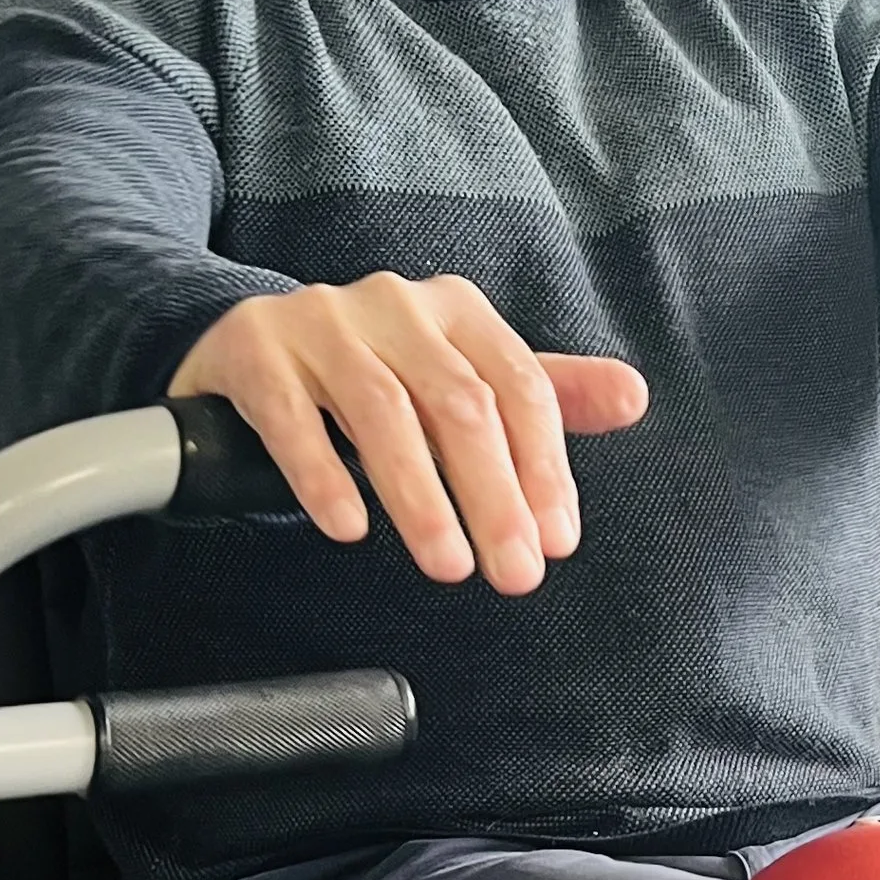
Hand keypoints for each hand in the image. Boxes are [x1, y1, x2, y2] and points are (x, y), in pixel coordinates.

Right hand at [168, 274, 647, 592]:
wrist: (245, 346)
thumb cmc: (372, 373)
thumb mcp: (460, 376)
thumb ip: (546, 391)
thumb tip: (634, 396)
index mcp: (455, 309)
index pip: (518, 386)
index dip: (544, 467)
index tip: (556, 542)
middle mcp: (393, 304)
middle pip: (459, 403)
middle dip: (494, 497)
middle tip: (513, 574)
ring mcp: (319, 322)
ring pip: (382, 411)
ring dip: (420, 497)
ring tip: (446, 563)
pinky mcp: (255, 350)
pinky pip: (292, 417)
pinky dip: (323, 475)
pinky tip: (349, 527)